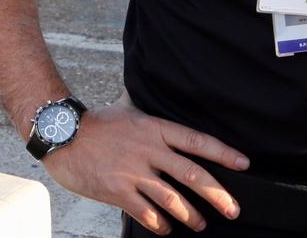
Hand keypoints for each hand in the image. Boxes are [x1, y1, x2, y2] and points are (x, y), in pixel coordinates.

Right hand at [43, 94, 249, 234]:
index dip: (223, 153)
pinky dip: (159, 224)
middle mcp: (149, 150)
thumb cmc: (97, 123)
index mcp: (156, 128)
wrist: (63, 136)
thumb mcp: (127, 107)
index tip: (243, 163)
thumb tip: (154, 83)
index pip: (197, 141)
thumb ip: (145, 104)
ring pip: (172, 199)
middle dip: (218, 195)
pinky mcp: (117, 191)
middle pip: (192, 174)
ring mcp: (133, 172)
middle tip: (233, 209)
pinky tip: (166, 229)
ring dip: (190, 215)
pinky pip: (145, 213)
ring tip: (200, 224)